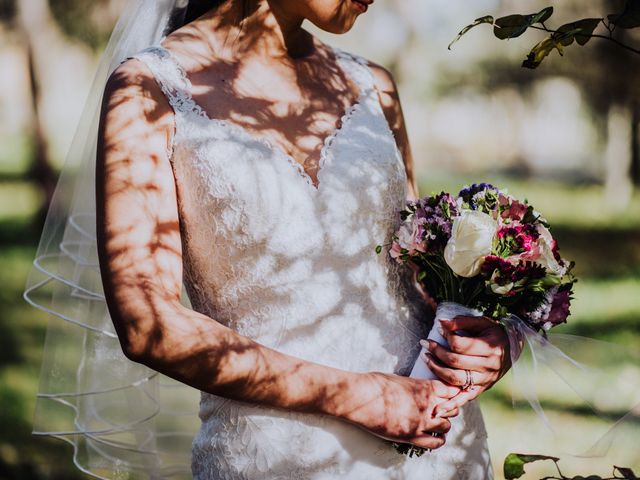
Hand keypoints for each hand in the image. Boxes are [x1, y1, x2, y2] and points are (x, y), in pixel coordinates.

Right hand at [339, 372, 460, 450]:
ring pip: (446, 426)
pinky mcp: (411, 436)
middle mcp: (427, 405)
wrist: (361, 398)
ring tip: (434, 422)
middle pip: (453, 409)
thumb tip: (420, 390)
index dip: (451, 394)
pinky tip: (432, 435)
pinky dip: (437, 439)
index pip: (452, 391)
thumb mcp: (401, 379)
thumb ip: (416, 386)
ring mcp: (421, 422)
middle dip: (448, 409)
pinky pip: (435, 442)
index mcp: (425, 388)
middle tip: (440, 409)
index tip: (447, 396)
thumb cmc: (376, 384)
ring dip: (442, 424)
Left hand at [421, 315, 511, 415]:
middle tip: (425, 343)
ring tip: (425, 358)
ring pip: (455, 379)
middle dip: (436, 351)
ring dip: (436, 369)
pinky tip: (437, 409)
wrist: (512, 349)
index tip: (438, 329)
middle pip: (455, 361)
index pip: (461, 345)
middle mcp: (488, 366)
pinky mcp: (481, 389)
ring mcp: (484, 380)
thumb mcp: (483, 322)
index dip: (446, 336)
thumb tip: (441, 322)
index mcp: (490, 348)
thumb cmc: (494, 333)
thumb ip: (463, 321)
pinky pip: (464, 398)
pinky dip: (451, 405)